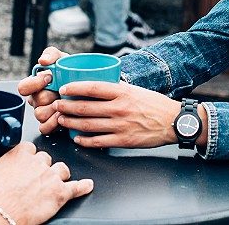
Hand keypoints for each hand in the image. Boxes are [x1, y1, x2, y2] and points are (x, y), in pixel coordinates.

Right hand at [0, 142, 92, 224]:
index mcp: (17, 154)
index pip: (29, 149)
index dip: (27, 159)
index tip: (24, 166)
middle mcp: (36, 161)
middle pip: (46, 159)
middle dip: (42, 168)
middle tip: (36, 180)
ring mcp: (50, 176)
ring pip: (62, 170)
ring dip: (60, 177)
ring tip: (55, 184)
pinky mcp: (60, 193)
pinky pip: (77, 187)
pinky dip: (83, 187)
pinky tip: (87, 186)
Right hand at [19, 46, 69, 134]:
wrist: (87, 87)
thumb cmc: (71, 73)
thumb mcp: (62, 59)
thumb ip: (51, 54)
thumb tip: (43, 60)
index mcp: (35, 84)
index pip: (23, 87)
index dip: (35, 83)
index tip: (49, 78)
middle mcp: (36, 99)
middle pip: (36, 101)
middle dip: (51, 96)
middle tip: (63, 92)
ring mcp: (42, 112)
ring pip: (40, 115)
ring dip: (54, 109)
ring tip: (66, 104)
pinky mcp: (49, 125)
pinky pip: (45, 128)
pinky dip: (55, 123)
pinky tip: (65, 116)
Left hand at [52, 81, 188, 148]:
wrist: (172, 122)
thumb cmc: (153, 104)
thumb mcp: (134, 90)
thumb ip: (115, 89)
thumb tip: (94, 86)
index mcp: (122, 92)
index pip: (92, 87)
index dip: (74, 88)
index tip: (63, 88)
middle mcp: (120, 108)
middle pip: (85, 107)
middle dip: (66, 107)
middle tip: (56, 105)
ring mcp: (120, 126)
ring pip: (88, 125)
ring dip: (71, 123)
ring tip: (62, 120)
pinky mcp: (123, 141)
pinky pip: (98, 141)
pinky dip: (84, 140)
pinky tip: (76, 138)